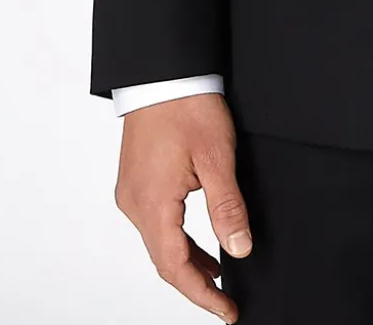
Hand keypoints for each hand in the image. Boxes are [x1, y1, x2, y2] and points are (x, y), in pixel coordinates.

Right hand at [114, 92, 252, 320]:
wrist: (163, 72)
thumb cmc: (187, 107)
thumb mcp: (217, 158)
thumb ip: (227, 207)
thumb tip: (240, 250)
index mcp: (152, 204)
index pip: (175, 267)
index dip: (202, 295)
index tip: (227, 311)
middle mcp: (134, 204)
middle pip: (164, 260)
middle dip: (196, 283)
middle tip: (226, 300)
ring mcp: (132, 193)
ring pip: (159, 242)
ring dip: (187, 262)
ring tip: (218, 275)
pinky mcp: (135, 182)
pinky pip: (155, 223)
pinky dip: (177, 239)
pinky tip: (198, 242)